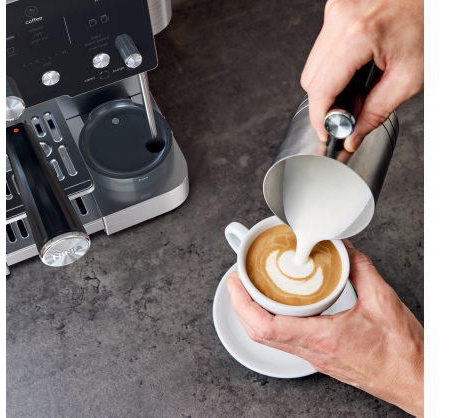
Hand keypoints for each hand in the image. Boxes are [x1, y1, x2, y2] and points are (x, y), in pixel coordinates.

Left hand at [228, 240, 423, 416]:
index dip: (242, 304)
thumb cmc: (403, 352)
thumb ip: (360, 269)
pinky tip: (278, 306)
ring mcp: (315, 357)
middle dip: (240, 305)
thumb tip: (344, 249)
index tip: (235, 283)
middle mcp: (314, 351)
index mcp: (324, 337)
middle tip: (237, 280)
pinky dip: (273, 321)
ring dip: (254, 314)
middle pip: (260, 333)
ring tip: (252, 289)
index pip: (267, 327)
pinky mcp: (320, 357)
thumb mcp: (383, 301)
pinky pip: (285, 340)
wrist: (417, 381)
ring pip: (270, 339)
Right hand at [300, 0, 423, 151]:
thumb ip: (376, 111)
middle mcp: (340, 19)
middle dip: (326, 101)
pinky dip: (335, 64)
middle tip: (349, 112)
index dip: (320, 118)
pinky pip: (323, 47)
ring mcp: (336, 10)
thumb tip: (353, 136)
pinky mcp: (338, 7)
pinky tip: (356, 66)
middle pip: (310, 79)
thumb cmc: (433, 24)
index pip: (320, 90)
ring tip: (357, 85)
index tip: (327, 131)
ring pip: (313, 64)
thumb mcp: (409, 77)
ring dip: (329, 82)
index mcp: (357, 36)